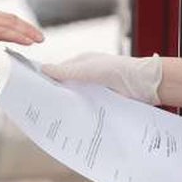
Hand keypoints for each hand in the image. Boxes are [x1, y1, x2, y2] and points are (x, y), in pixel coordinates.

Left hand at [0, 7, 43, 94]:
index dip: (16, 36)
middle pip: (8, 22)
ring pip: (8, 17)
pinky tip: (25, 28)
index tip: (31, 42)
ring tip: (37, 35)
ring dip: (24, 25)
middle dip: (26, 30)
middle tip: (41, 40)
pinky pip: (4, 15)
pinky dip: (17, 22)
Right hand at [41, 52, 162, 104]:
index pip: (60, 71)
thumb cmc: (116, 70)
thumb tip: (42, 69)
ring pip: (78, 97)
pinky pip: (89, 106)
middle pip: (68, 86)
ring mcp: (97, 88)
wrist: (144, 84)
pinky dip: (83, 111)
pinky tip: (75, 118)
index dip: (49, 80)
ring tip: (57, 116)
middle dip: (59, 95)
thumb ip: (64, 71)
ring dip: (71, 104)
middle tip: (44, 107)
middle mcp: (89, 75)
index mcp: (82, 63)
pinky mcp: (104, 100)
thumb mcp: (86, 69)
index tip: (37, 91)